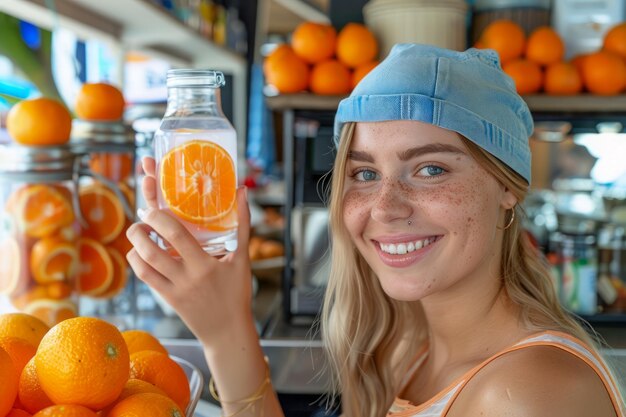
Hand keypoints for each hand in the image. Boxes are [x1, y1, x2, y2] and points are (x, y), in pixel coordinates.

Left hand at [126, 157, 253, 347]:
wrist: (228, 330)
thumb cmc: (238, 293)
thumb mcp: (242, 259)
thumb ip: (243, 224)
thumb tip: (242, 192)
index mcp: (205, 265)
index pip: (177, 235)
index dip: (160, 218)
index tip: (153, 207)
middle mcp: (187, 277)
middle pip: (152, 250)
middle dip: (139, 230)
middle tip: (141, 217)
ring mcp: (174, 290)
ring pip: (143, 265)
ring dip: (134, 246)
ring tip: (138, 232)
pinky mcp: (167, 299)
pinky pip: (146, 278)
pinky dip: (138, 262)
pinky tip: (141, 252)